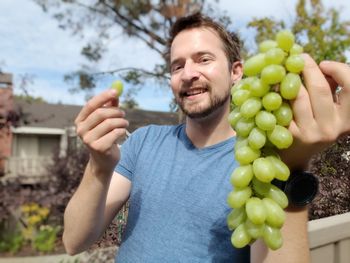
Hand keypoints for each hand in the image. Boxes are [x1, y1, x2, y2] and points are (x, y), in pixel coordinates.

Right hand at [75, 89, 128, 172]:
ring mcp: (88, 140)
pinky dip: (122, 131)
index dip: (103, 96)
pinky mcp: (99, 148)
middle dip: (116, 111)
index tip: (116, 91)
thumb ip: (109, 107)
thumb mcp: (106, 121)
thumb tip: (115, 94)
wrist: (104, 161)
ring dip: (121, 122)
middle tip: (124, 113)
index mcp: (80, 121)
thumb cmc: (105, 137)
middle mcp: (81, 130)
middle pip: (101, 113)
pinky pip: (115, 133)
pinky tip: (121, 134)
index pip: (90, 105)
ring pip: (110, 123)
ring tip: (125, 124)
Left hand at [280, 54, 349, 168]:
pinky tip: (274, 87)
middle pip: (320, 89)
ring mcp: (310, 134)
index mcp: (348, 120)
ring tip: (285, 70)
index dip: (339, 70)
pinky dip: (278, 93)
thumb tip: (322, 64)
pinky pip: (284, 107)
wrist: (295, 155)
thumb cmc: (314, 124)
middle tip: (299, 58)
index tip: (324, 63)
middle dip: (308, 68)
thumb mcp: (330, 108)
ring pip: (299, 97)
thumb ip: (331, 88)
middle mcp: (332, 128)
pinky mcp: (290, 136)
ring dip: (291, 79)